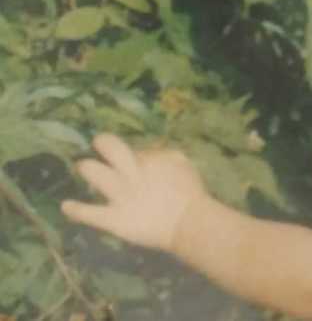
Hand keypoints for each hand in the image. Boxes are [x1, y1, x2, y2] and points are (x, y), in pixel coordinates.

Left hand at [61, 134, 208, 251]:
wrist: (189, 223)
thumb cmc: (190, 193)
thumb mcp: (181, 163)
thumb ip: (161, 156)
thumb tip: (143, 155)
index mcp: (148, 160)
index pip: (130, 147)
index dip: (125, 150)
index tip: (125, 156)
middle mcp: (131, 172)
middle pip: (110, 147)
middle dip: (102, 143)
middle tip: (99, 147)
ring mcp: (120, 196)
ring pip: (93, 173)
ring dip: (87, 169)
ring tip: (84, 169)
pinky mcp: (114, 218)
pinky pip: (89, 213)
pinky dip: (76, 210)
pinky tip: (66, 206)